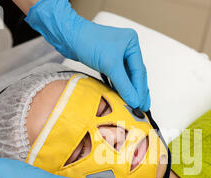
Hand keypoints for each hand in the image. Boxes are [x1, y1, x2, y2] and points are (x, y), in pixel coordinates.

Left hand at [25, 0, 150, 110]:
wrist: (68, 37)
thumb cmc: (87, 41)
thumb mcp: (110, 64)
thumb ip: (124, 84)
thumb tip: (134, 100)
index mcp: (132, 43)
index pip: (139, 70)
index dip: (140, 89)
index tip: (141, 104)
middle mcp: (126, 48)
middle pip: (135, 74)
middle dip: (138, 91)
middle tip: (143, 107)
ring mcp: (117, 54)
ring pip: (127, 76)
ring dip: (130, 90)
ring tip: (135, 104)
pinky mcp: (107, 60)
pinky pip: (117, 76)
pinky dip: (120, 86)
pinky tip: (123, 96)